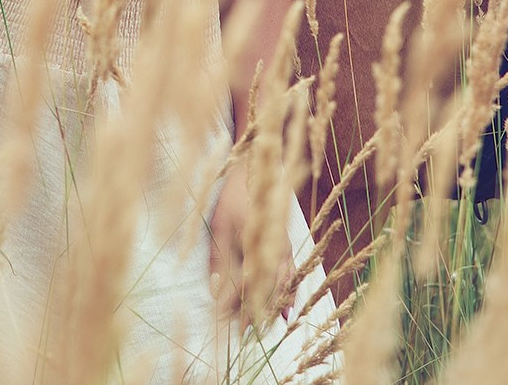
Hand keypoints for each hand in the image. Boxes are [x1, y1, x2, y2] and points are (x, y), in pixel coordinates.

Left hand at [209, 163, 287, 329]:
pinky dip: (288, 294)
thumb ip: (219, 263)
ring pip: (281, 286)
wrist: (257, 172)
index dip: (237, 307)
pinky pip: (291, 276)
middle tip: (245, 335)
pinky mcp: (288, 246)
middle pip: (267, 290)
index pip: (248, 286)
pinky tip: (286, 310)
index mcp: (256, 244)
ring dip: (272, 306)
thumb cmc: (233, 198)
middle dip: (255, 312)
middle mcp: (275, 249)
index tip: (227, 324)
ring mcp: (285, 248)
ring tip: (264, 328)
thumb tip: (216, 294)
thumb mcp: (219, 228)